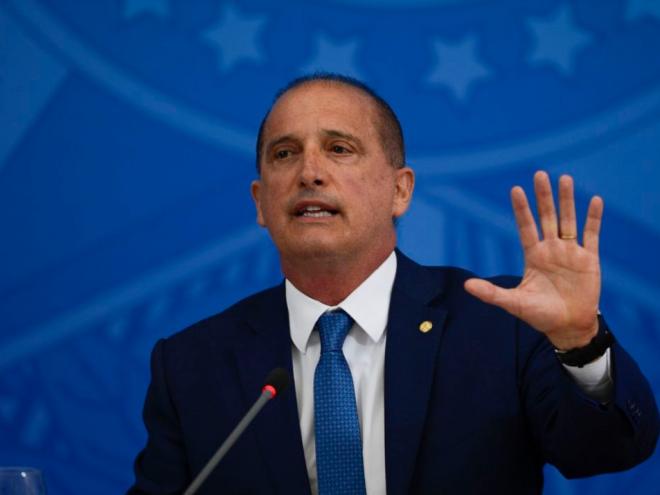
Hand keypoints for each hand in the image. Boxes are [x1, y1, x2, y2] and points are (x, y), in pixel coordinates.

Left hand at [464, 171, 602, 350]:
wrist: (568, 327)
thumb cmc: (540, 315)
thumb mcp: (514, 303)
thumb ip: (491, 293)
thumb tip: (466, 285)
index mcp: (533, 256)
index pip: (525, 226)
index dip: (521, 209)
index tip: (516, 189)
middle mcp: (551, 249)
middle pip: (547, 217)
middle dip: (543, 197)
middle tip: (539, 173)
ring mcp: (570, 252)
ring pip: (568, 220)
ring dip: (567, 200)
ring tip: (564, 178)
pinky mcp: (589, 259)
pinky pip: (592, 234)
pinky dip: (593, 218)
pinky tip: (594, 199)